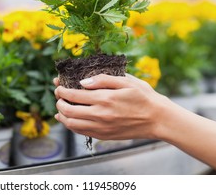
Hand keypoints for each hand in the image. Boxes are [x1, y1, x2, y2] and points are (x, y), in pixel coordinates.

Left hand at [53, 74, 169, 139]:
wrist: (158, 119)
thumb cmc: (144, 97)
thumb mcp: (126, 81)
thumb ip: (103, 79)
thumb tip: (82, 82)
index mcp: (105, 98)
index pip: (74, 95)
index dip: (62, 90)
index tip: (58, 85)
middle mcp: (100, 115)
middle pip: (68, 110)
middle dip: (59, 102)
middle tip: (58, 95)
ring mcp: (101, 127)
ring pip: (72, 124)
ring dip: (62, 116)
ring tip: (60, 109)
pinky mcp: (104, 136)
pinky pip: (81, 132)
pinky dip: (71, 126)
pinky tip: (69, 120)